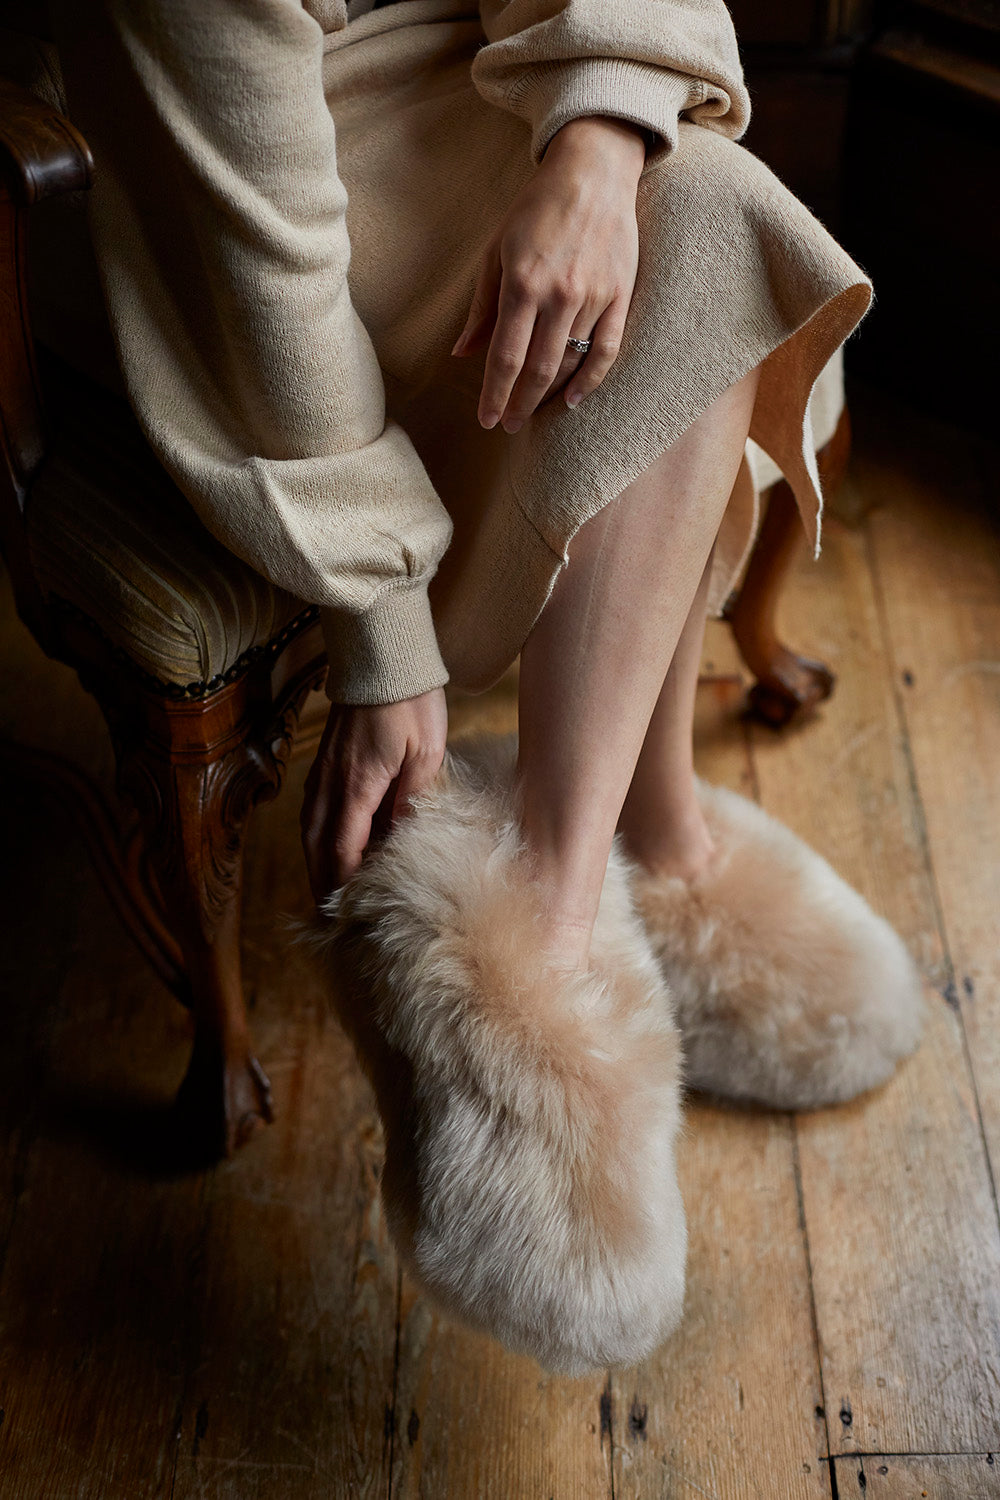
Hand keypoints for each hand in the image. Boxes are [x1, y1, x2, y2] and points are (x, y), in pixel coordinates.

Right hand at [301, 687, 447, 905]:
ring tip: (327, 890)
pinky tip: (330, 845)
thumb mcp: (426, 752)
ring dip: (316, 861)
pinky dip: (317, 836)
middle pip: (316, 846)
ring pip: (309, 828)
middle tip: (330, 916)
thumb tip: (402, 840)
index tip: (348, 913)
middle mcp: (330, 782)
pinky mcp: (325, 760)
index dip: (343, 883)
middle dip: (322, 882)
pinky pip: (314, 809)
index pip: (342, 849)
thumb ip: (413, 798)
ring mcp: (322, 770)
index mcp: (356, 785)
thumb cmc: (410, 701)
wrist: (382, 654)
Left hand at [452, 115, 644, 432]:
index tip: (486, 420)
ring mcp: (594, 296)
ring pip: (571, 362)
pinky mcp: (621, 295)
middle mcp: (559, 295)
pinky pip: (607, 349)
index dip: (494, 394)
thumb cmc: (536, 209)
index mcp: (522, 284)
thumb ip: (481, 306)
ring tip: (533, 412)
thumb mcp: (496, 250)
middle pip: (538, 369)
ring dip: (549, 395)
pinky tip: (574, 399)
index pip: (505, 356)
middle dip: (520, 404)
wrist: (593, 171)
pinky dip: (591, 380)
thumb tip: (462, 354)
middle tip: (508, 425)